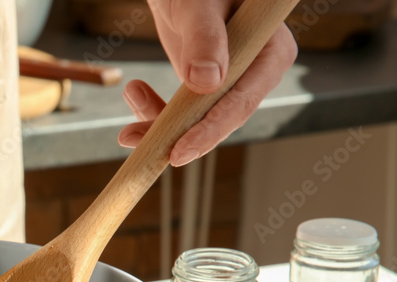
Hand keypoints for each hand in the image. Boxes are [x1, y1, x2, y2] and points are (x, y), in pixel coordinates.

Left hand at [117, 0, 297, 165]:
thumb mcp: (198, 5)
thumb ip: (204, 38)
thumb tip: (208, 83)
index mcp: (271, 52)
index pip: (243, 101)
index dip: (210, 130)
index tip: (179, 152)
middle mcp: (256, 72)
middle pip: (219, 119)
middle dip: (176, 135)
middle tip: (134, 139)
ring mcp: (231, 81)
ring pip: (197, 120)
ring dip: (157, 123)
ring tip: (125, 123)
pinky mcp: (207, 85)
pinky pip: (183, 111)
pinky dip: (155, 111)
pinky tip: (134, 92)